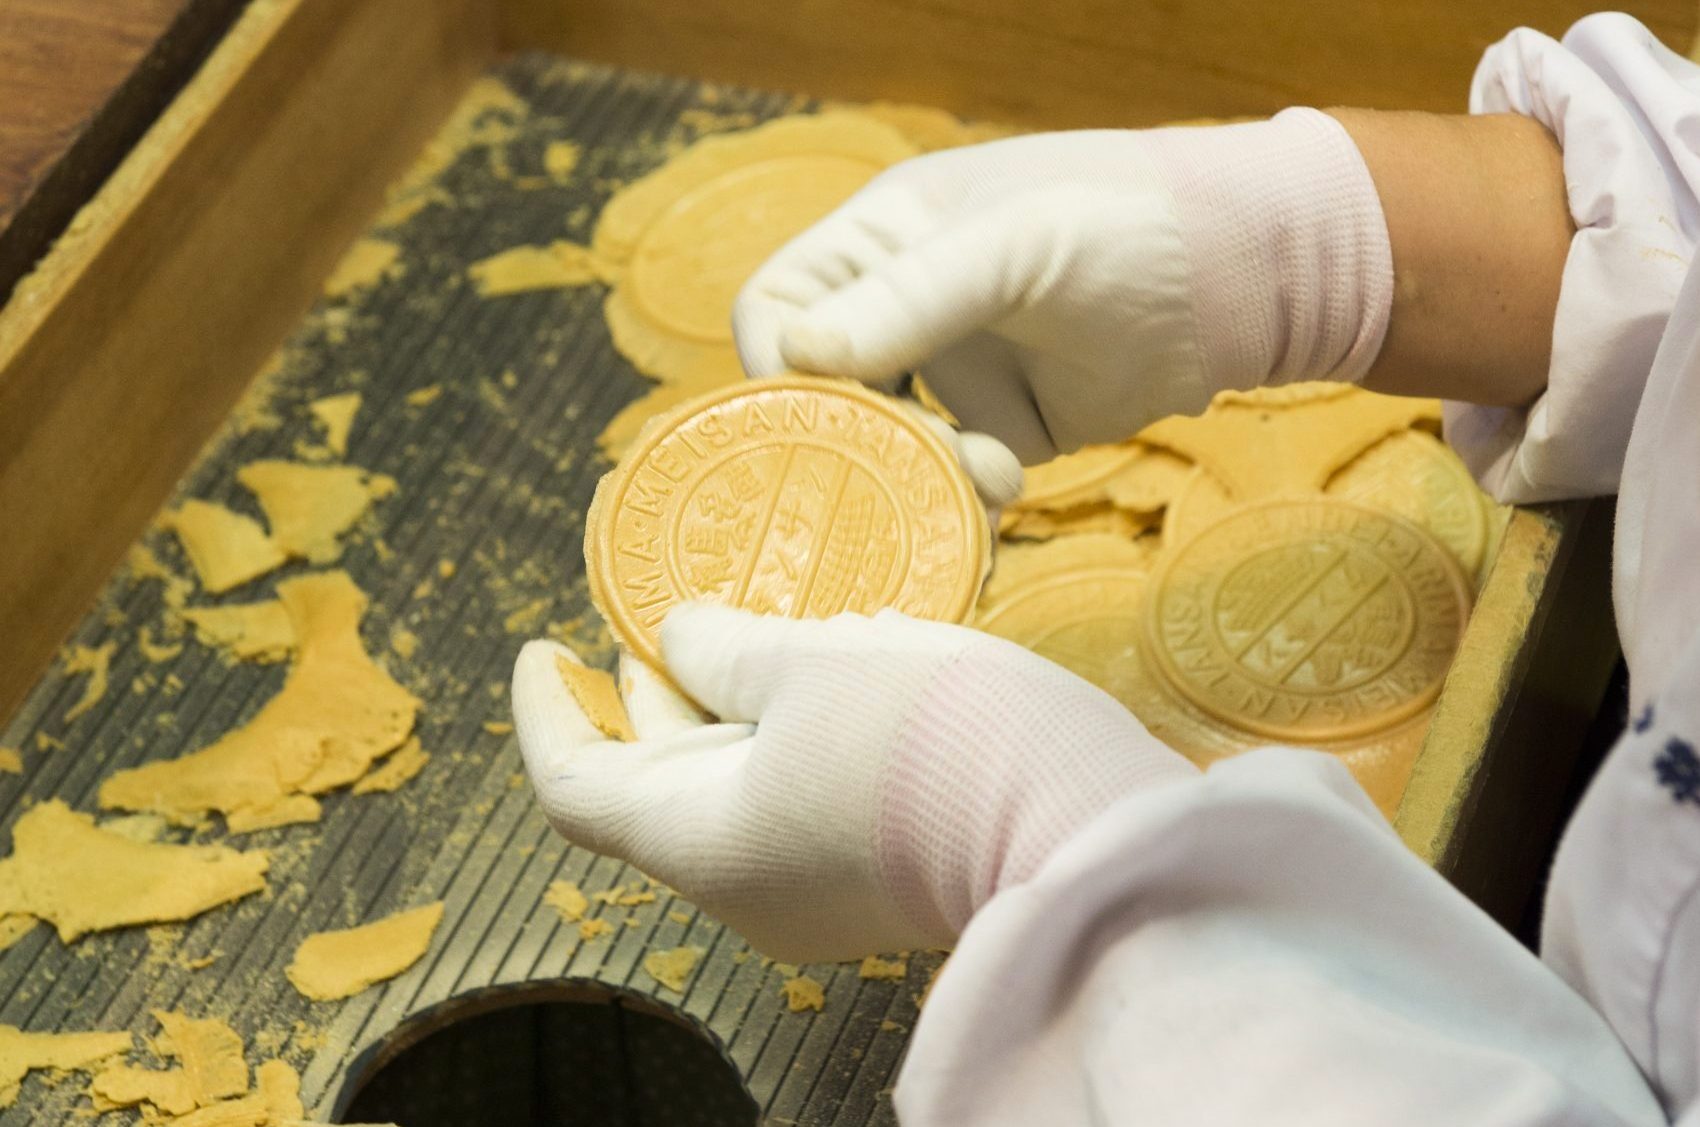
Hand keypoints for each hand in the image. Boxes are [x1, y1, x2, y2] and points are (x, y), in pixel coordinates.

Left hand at [512, 605, 1197, 962]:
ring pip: (734, 783)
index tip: (542, 644)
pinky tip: (822, 658)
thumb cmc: (931, 740)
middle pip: (657, 782)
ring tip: (742, 618)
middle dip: (650, 690)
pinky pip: (799, 792)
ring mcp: (812, 885)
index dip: (545, 710)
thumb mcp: (813, 665)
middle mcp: (745, 882)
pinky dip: (788, 725)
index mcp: (703, 840)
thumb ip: (729, 647)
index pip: (575, 782)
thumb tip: (685, 634)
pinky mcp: (874, 869)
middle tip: (655, 612)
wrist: (1076, 819)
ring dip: (727, 701)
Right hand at [733, 109, 1392, 464]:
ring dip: (912, 480)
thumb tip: (798, 357)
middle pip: (820, 394)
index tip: (812, 424)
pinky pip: (952, 484)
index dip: (772, 368)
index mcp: (881, 242)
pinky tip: (1000, 495)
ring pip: (885, 450)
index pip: (776, 306)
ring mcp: (953, 375)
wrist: (1251, 278)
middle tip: (878, 483)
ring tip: (978, 476)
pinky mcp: (1003, 432)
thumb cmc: (1130, 224)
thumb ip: (912, 299)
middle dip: (846, 445)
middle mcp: (901, 312)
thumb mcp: (1016, 245)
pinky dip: (962, 503)